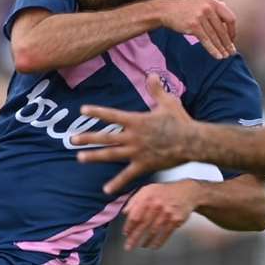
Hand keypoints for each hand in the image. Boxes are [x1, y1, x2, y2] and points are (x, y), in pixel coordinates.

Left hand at [71, 74, 196, 194]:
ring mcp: (137, 152)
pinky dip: (117, 183)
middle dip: (88, 137)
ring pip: (111, 155)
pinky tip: (106, 189)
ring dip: (94, 156)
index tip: (82, 110)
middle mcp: (133, 136)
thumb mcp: (168, 102)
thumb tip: (151, 75)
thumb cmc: (181, 121)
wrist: (193, 141)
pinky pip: (128, 175)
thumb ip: (156, 90)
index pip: (112, 115)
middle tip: (71, 139)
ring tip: (79, 158)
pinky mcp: (144, 165)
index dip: (97, 112)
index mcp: (137, 121)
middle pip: (106, 137)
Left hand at [122, 180, 198, 250]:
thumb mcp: (147, 190)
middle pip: (143, 225)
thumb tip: (124, 213)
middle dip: (134, 238)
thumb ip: (134, 201)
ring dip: (146, 241)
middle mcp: (157, 205)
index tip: (126, 234)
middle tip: (128, 247)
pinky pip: (166, 234)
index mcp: (147, 197)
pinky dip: (159, 242)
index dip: (129, 226)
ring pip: (154, 231)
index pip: (135, 215)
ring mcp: (167, 213)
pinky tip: (153, 246)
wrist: (187, 191)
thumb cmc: (163, 192)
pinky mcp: (176, 220)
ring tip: (141, 246)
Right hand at [156, 0, 236, 58]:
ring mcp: (201, 17)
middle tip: (232, 52)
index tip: (232, 39)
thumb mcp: (201, 0)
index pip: (230, 18)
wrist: (167, 10)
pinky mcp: (193, 26)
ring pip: (214, 36)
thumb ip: (213, 5)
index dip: (232, 31)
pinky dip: (212, 50)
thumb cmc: (184, 7)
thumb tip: (225, 6)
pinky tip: (217, 56)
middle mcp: (208, 8)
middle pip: (222, 30)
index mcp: (213, 3)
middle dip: (228, 43)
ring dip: (221, 48)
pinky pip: (206, 40)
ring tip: (225, 56)